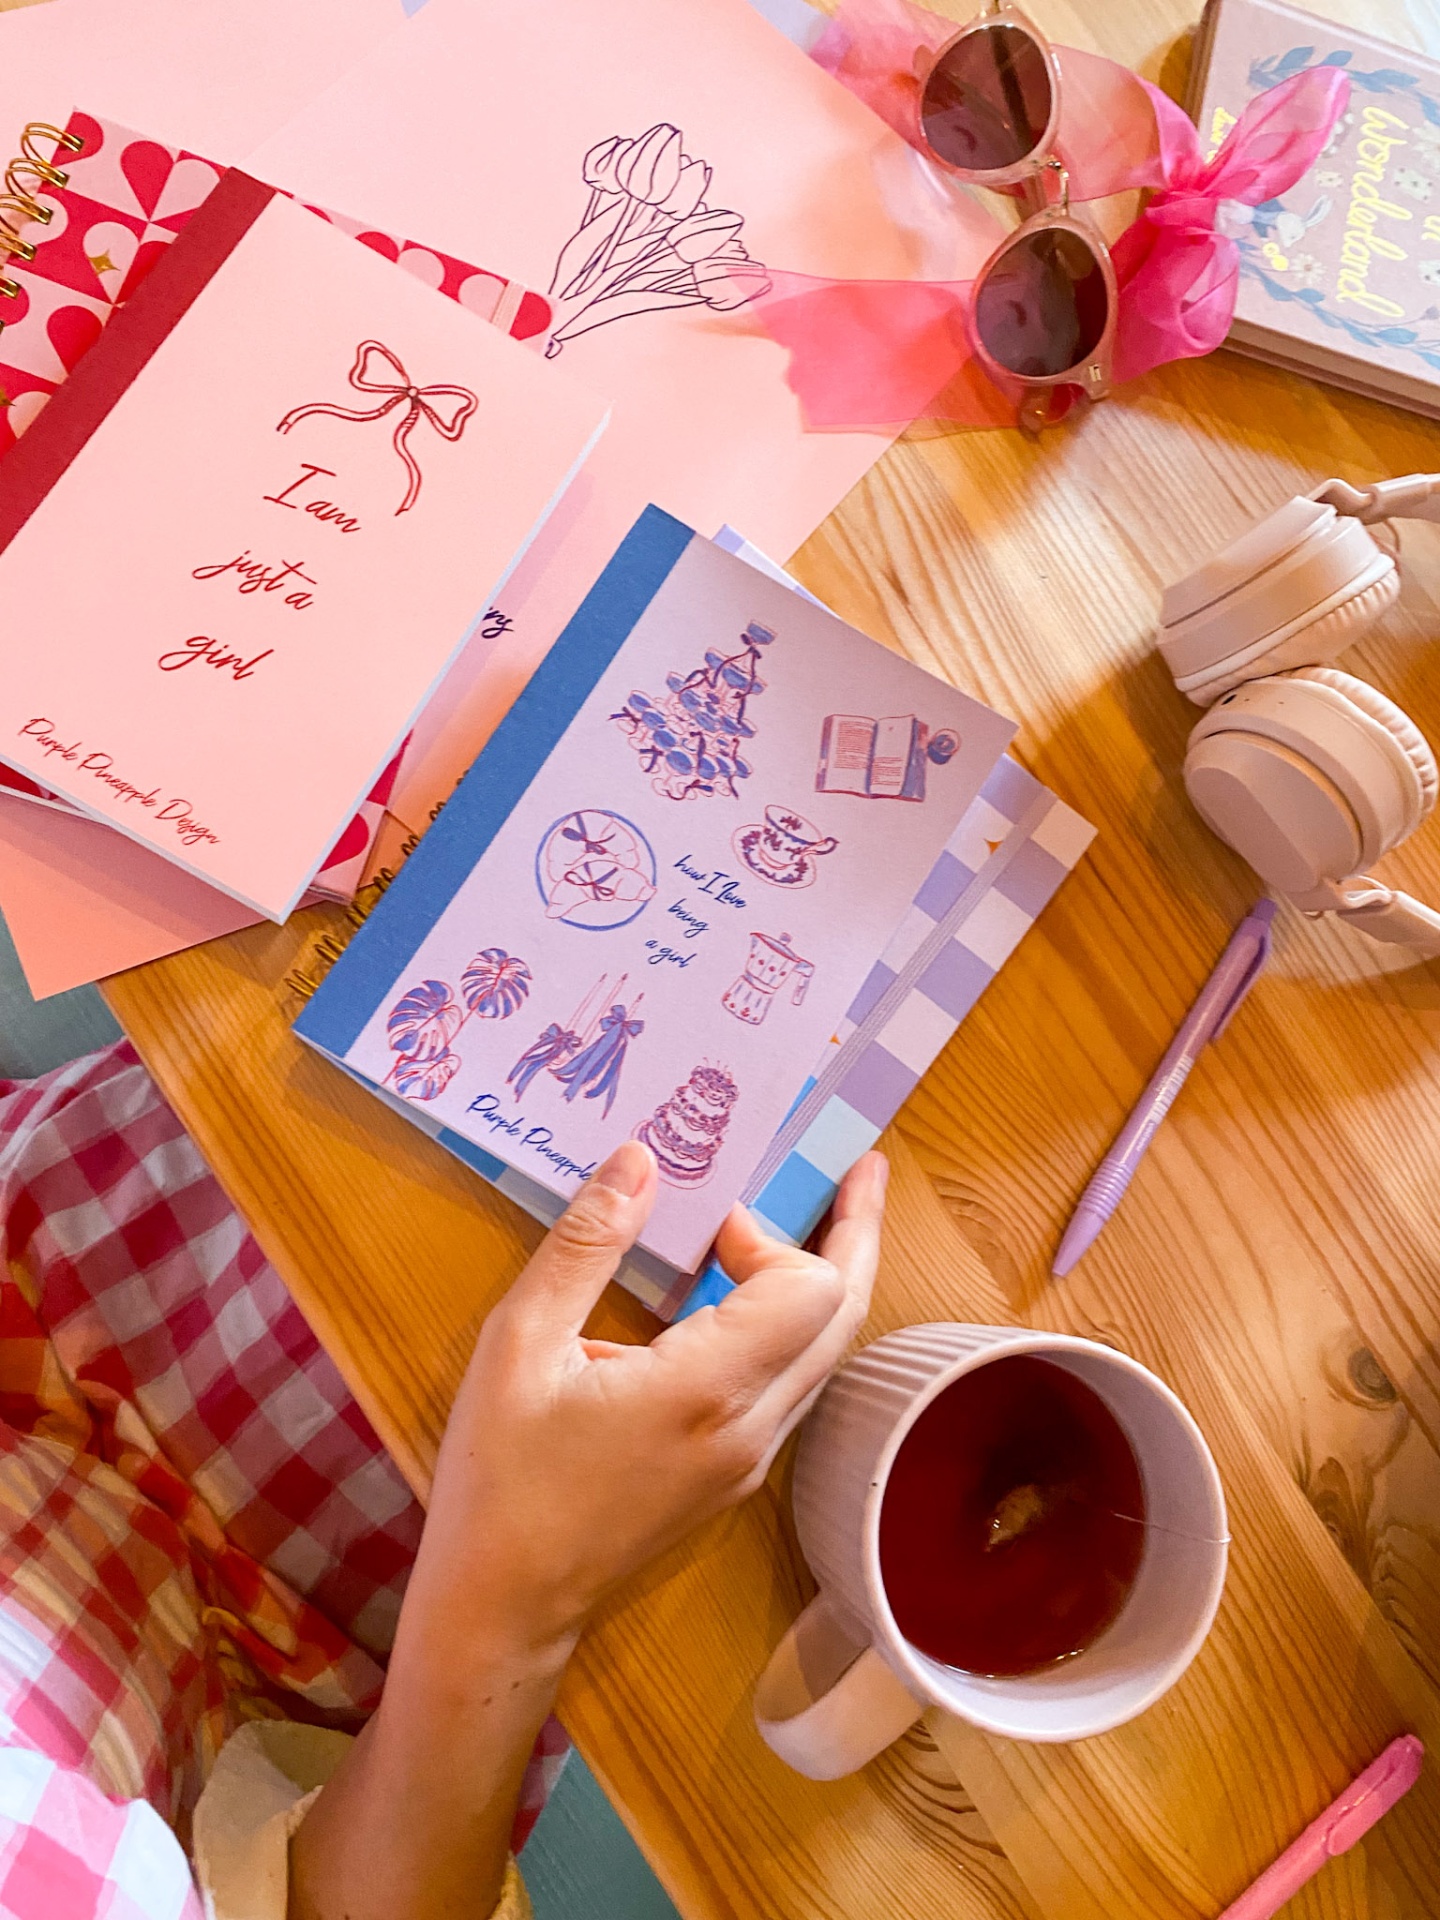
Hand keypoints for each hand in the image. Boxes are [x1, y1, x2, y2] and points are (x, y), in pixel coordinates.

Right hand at [290, 1142, 885, 1919]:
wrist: (505, 1608)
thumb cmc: (502, 1479)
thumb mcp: (519, 1345)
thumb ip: (586, 1246)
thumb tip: (640, 1159)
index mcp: (707, 1392)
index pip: (809, 1291)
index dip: (773, 1234)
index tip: (709, 1219)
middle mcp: (753, 1428)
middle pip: (844, 1316)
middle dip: (855, 1235)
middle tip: (860, 1168)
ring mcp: (752, 1459)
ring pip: (826, 1354)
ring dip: (828, 1280)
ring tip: (820, 1215)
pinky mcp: (736, 1475)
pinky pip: (793, 1382)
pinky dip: (793, 1323)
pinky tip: (754, 1294)